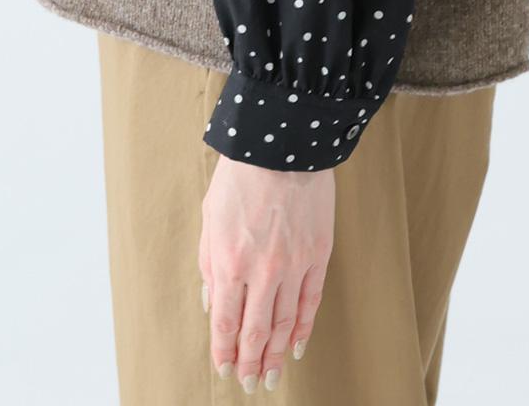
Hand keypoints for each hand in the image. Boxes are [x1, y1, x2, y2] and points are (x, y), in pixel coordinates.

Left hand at [199, 154, 334, 391]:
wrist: (283, 145)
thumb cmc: (240, 176)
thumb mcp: (211, 217)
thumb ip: (210, 263)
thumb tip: (213, 303)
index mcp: (230, 262)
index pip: (226, 322)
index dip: (224, 350)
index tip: (224, 368)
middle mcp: (263, 271)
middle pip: (255, 331)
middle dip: (250, 362)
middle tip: (249, 383)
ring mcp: (294, 265)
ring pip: (284, 323)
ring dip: (275, 355)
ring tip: (270, 376)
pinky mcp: (318, 255)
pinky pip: (311, 301)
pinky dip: (303, 328)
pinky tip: (295, 346)